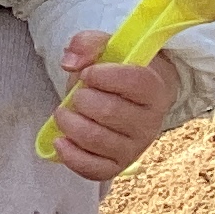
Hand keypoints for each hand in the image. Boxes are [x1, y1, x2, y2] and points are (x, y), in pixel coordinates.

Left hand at [49, 33, 176, 180]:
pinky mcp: (118, 166)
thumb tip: (70, 63)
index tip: (88, 73)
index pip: (134, 82)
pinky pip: (93, 169)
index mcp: (154, 89)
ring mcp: (135, 148)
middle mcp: (150, 122)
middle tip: (76, 95)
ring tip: (63, 113)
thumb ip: (88, 44)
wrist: (130, 101)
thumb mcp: (107, 48)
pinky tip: (61, 140)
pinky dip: (70, 156)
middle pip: (109, 112)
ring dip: (70, 124)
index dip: (103, 76)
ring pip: (97, 139)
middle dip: (81, 100)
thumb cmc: (117, 72)